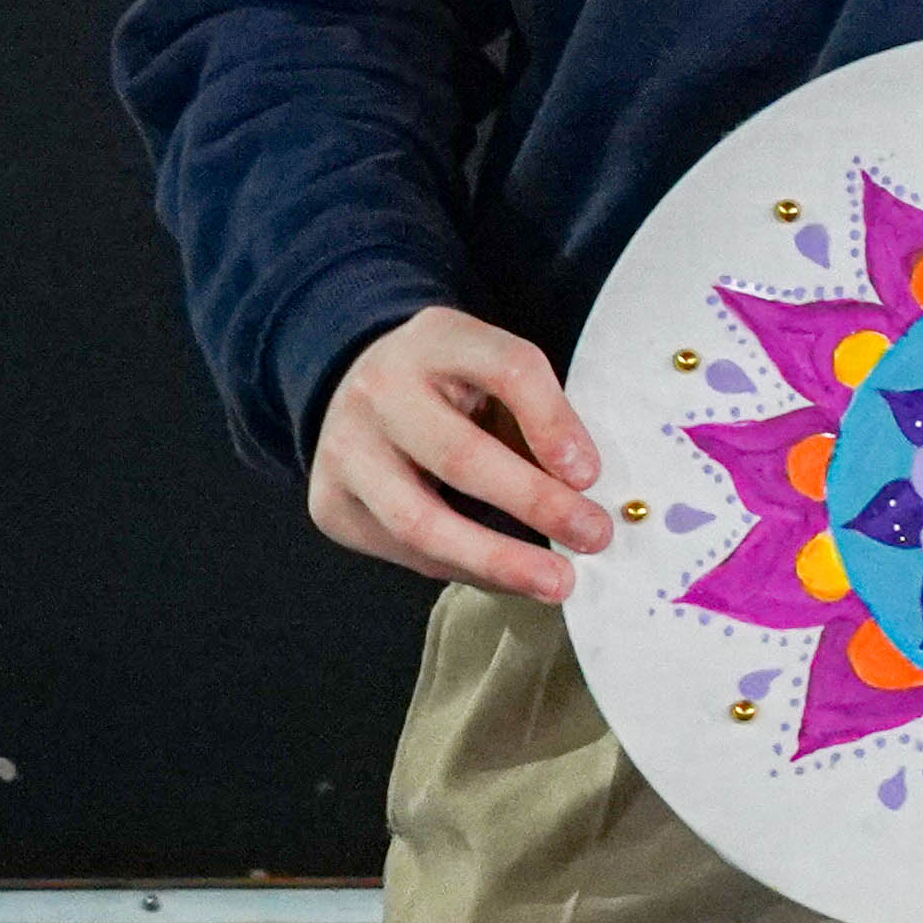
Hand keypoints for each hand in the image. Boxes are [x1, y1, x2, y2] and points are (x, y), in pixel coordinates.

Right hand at [311, 306, 607, 598]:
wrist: (357, 385)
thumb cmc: (453, 385)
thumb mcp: (497, 371)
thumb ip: (539, 416)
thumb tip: (584, 492)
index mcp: (440, 339)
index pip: (507, 370)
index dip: (552, 422)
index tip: (590, 474)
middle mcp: (380, 390)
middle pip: (460, 455)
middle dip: (534, 504)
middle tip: (593, 536)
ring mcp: (344, 448)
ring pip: (420, 520)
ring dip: (496, 559)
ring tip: (556, 582)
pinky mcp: (330, 502)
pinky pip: (403, 550)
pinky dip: (464, 569)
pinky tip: (509, 577)